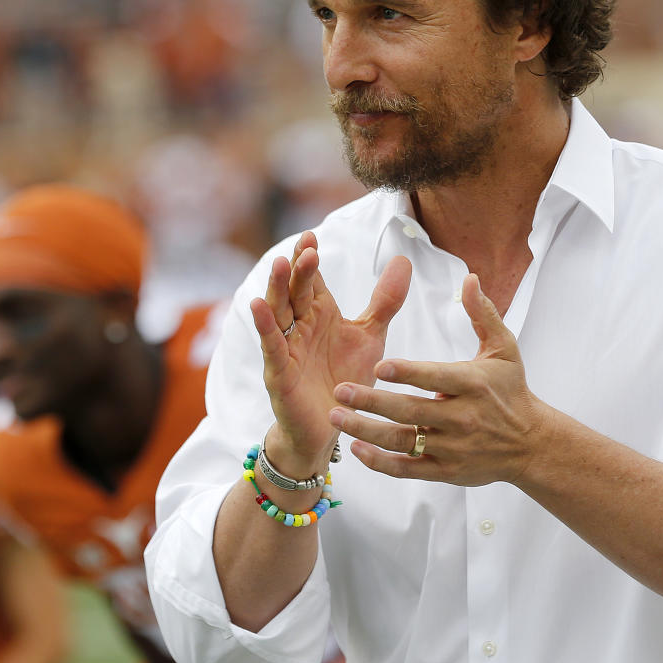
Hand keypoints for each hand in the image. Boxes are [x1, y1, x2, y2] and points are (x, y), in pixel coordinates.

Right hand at [250, 231, 411, 473]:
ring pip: (279, 312)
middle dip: (298, 270)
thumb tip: (404, 259)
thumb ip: (385, 301)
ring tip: (280, 265)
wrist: (334, 426)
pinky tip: (258, 305)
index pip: (311, 280)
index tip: (312, 237)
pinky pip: (270, 345)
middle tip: (305, 249)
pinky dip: (265, 326)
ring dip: (277, 289)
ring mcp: (287, 348)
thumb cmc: (347, 379)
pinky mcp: (278, 372)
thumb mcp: (371, 336)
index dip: (309, 259)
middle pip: (295, 291)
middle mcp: (300, 326)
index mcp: (320, 314)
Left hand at [328, 273, 555, 485]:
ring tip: (337, 416)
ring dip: (366, 430)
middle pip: (411, 411)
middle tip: (340, 390)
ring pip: (403, 441)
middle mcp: (462, 418)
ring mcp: (453, 448)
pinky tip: (355, 448)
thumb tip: (470, 278)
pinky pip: (407, 469)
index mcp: (473, 384)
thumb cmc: (511, 390)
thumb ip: (482, 314)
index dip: (408, 373)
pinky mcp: (446, 471)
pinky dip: (380, 462)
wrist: (532, 444)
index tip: (378, 366)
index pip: (435, 377)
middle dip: (372, 402)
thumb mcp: (504, 348)